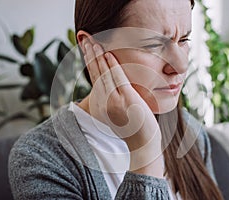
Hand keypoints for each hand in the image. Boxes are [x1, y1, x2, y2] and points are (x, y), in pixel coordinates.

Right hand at [83, 41, 162, 175]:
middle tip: (85, 37)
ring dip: (98, 56)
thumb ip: (110, 96)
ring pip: (104, 73)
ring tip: (94, 41)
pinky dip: (113, 65)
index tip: (86, 46)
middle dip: (89, 54)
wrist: (143, 142)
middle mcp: (103, 103)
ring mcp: (114, 102)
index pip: (93, 77)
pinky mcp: (127, 100)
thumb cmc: (132, 125)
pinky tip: (108, 54)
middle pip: (95, 73)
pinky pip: (118, 78)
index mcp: (99, 105)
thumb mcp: (116, 111)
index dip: (89, 61)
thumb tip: (107, 81)